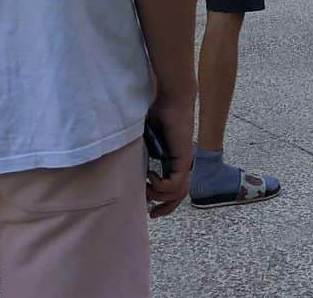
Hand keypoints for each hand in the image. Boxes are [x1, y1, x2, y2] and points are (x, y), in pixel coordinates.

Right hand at [146, 94, 194, 218]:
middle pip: (179, 196)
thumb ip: (141, 154)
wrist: (172, 98)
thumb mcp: (145, 140)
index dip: (163, 201)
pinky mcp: (183, 158)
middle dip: (166, 208)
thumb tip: (128, 169)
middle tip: (152, 214)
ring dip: (160, 196)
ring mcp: (184, 161)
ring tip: (147, 187)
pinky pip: (175, 183)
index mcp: (173, 160)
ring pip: (178, 193)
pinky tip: (151, 175)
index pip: (174, 188)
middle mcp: (181, 163)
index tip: (150, 207)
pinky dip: (162, 185)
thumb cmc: (158, 113)